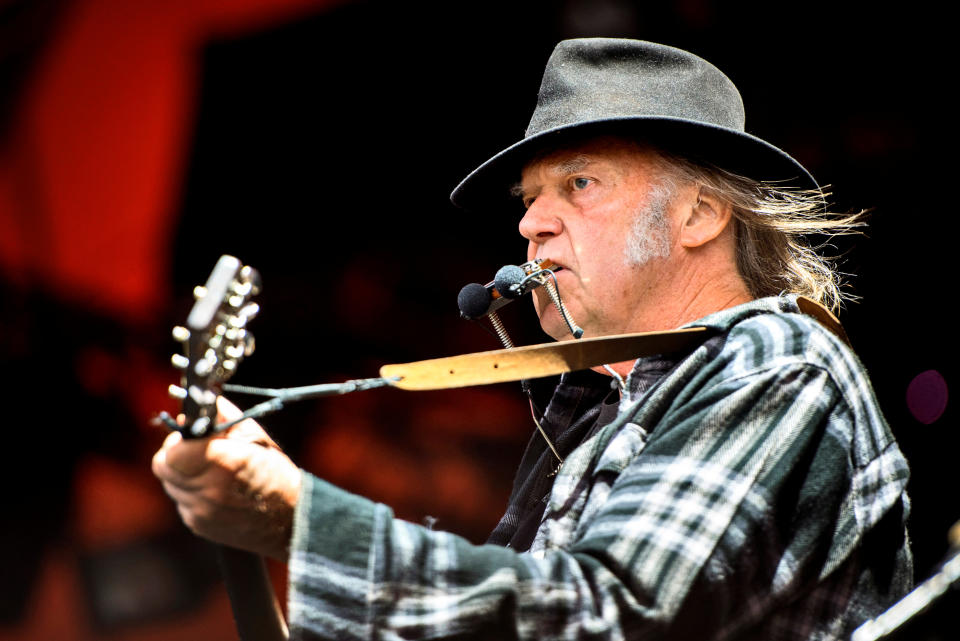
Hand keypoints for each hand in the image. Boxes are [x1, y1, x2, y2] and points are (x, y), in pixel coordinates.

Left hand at [152, 397, 301, 560]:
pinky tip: (216, 491)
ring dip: (183, 473)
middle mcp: (207, 491)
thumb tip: (198, 404)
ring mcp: (199, 512)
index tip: (192, 436)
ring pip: (169, 483)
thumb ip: (223, 416)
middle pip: (162, 466)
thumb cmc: (275, 473)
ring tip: (211, 471)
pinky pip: (181, 501)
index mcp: (224, 463)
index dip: (178, 440)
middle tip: (197, 450)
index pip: (172, 451)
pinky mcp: (197, 525)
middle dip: (175, 453)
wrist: (289, 519)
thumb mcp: (255, 436)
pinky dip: (192, 492)